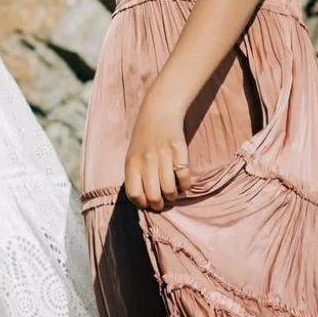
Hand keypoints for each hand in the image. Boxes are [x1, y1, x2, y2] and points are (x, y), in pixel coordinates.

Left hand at [124, 91, 191, 210]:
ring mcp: (164, 156)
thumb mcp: (133, 156)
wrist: (159, 112)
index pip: (134, 193)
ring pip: (170, 189)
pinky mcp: (179, 150)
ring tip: (173, 193)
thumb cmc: (144, 138)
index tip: (147, 203)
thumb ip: (136, 176)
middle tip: (162, 203)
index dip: (142, 203)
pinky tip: (183, 183)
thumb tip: (144, 201)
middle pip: (153, 195)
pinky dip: (185, 185)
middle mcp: (147, 161)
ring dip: (172, 196)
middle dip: (158, 204)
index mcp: (132, 163)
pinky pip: (184, 177)